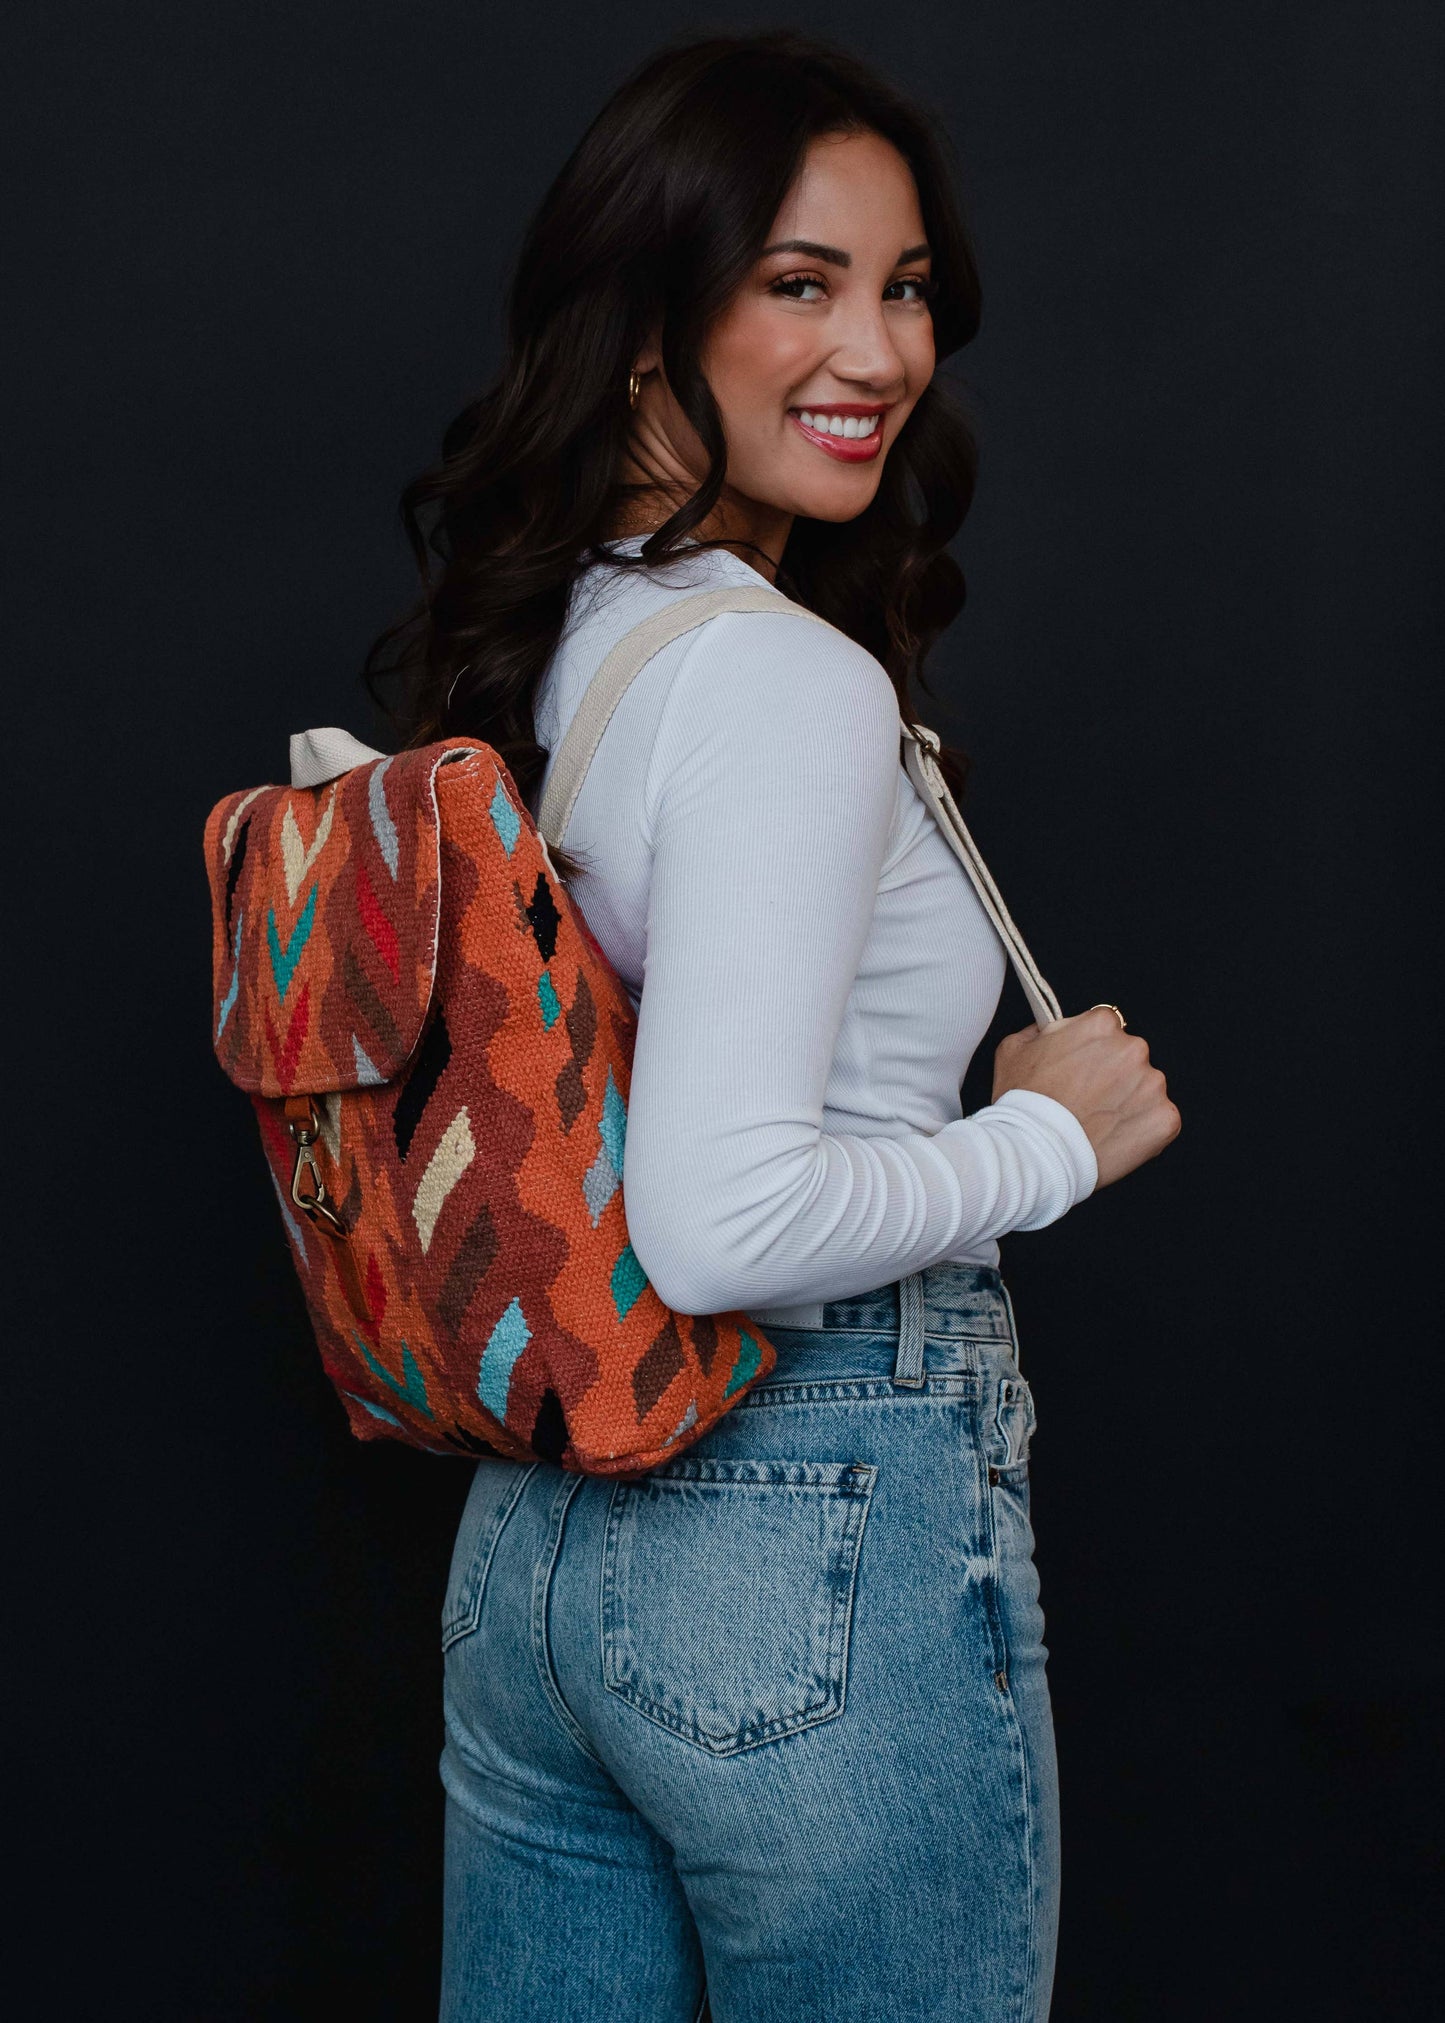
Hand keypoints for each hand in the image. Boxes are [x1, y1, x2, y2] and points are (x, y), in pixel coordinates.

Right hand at [992, 1006, 1180, 1189]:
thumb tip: (1051, 1030)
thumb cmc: (1021, 1104)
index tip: (1080, 1069)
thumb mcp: (1014, 1050)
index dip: (1090, 1049)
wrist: (1034, 1154)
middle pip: (1129, 1056)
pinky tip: (1114, 1138)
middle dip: (1112, 1074)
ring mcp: (1153, 1085)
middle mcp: (1134, 1049)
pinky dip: (1142, 1129)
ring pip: (1145, 1088)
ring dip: (1127, 1101)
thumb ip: (1040, 1031)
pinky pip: (1160, 1120)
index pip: (1106, 1026)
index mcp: (1101, 1025)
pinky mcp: (1165, 1119)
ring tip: (1098, 1123)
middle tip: (1085, 1099)